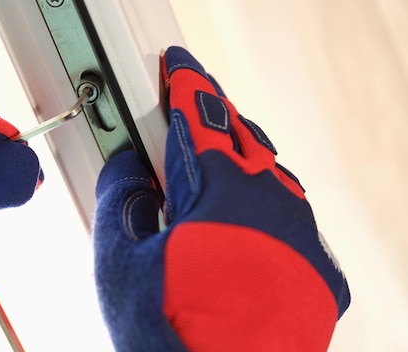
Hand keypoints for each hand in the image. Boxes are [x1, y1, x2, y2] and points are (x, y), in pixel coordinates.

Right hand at [93, 47, 349, 350]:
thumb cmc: (168, 333)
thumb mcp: (118, 260)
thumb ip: (118, 197)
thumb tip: (125, 167)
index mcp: (222, 193)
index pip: (201, 117)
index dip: (186, 85)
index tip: (178, 68)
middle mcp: (274, 205)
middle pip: (243, 137)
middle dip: (215, 117)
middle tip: (191, 109)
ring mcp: (303, 238)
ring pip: (272, 174)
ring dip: (242, 158)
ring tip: (214, 159)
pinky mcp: (319, 270)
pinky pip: (292, 217)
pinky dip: (264, 203)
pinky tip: (243, 213)